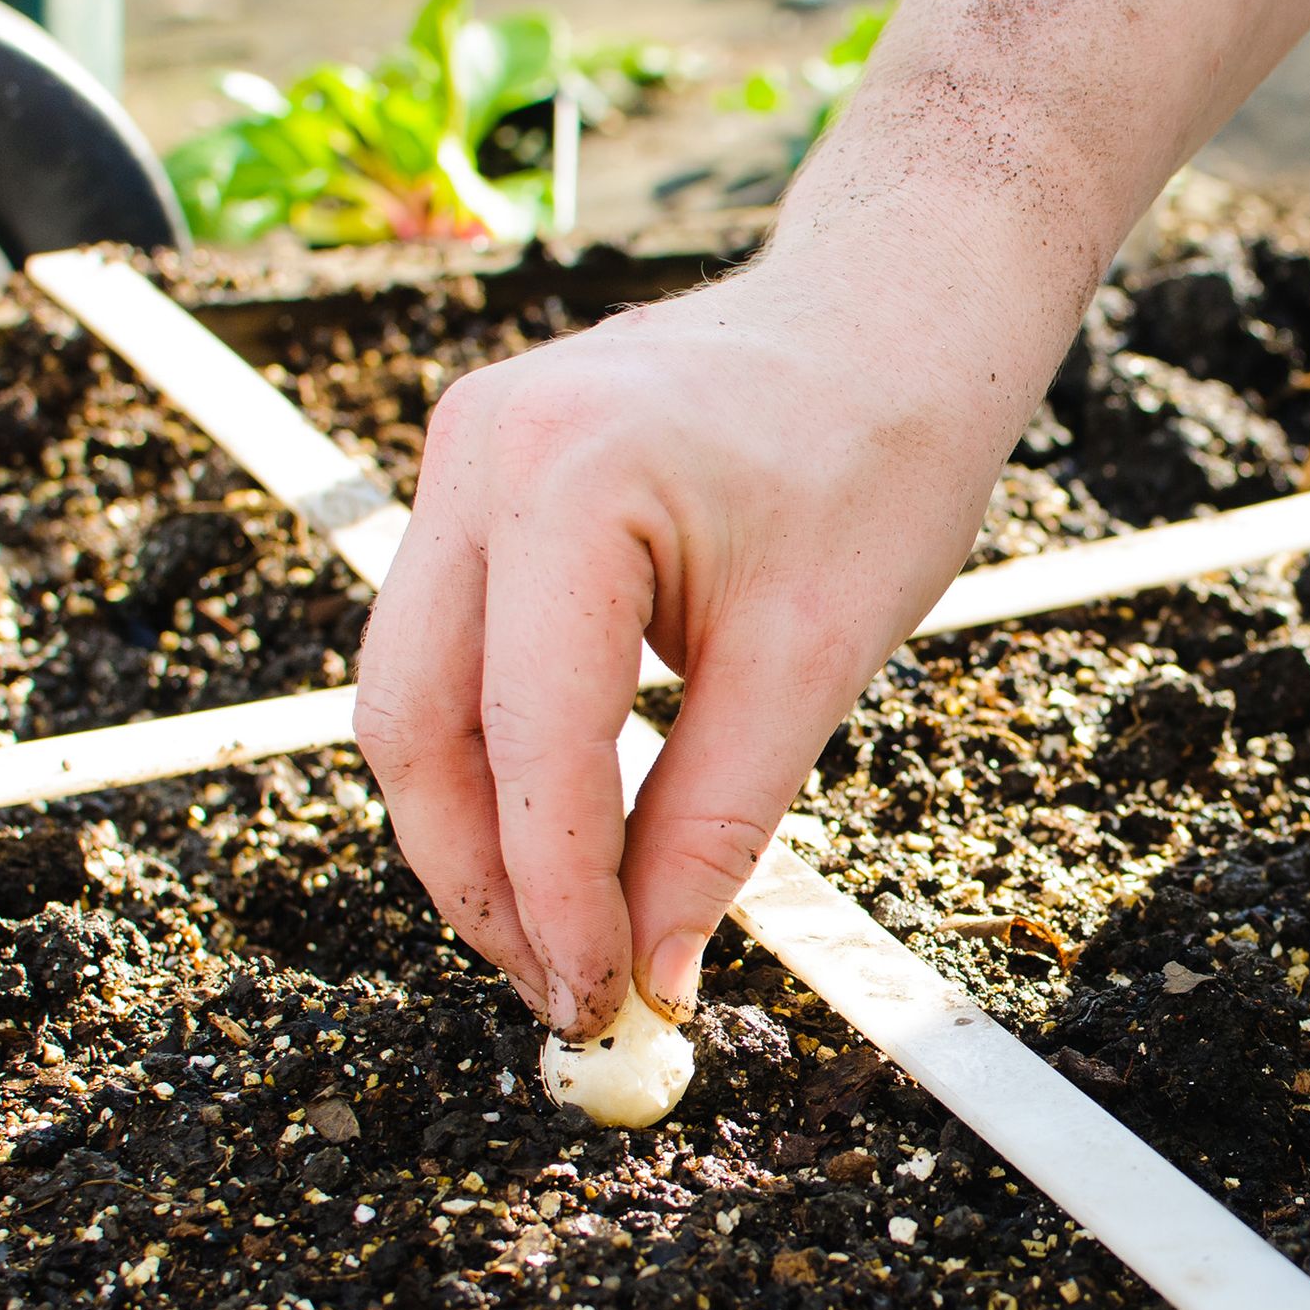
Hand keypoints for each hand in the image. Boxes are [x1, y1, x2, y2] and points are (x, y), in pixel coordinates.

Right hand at [354, 257, 1022, 1035]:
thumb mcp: (813, 655)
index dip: (555, 894)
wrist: (894, 312)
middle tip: (562, 983)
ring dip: (477, 820)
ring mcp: (468, 452)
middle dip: (477, 875)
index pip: (529, 736)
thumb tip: (654, 968)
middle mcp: (482, 451)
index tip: (602, 996)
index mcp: (567, 478)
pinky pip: (455, 639)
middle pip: (414, 720)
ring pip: (417, 689)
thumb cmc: (882, 451)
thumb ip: (717, 819)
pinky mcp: (486, 475)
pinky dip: (498, 744)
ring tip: (563, 925)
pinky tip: (564, 819)